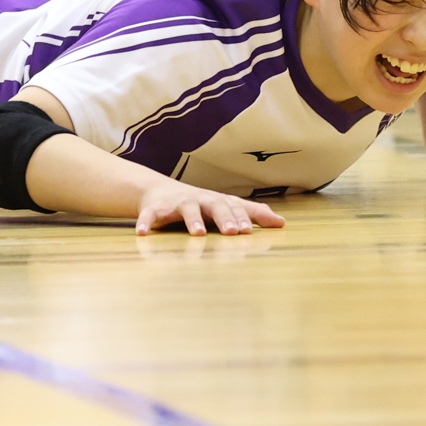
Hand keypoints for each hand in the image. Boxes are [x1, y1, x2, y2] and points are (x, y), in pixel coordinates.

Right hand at [135, 178, 284, 235]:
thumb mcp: (225, 206)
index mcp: (216, 201)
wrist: (158, 192)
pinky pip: (149, 216)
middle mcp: (199, 199)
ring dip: (192, 220)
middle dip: (223, 218)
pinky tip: (143, 233)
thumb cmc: (200, 203)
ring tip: (198, 234)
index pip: (233, 207)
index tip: (249, 231)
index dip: (241, 218)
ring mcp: (176, 204)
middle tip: (232, 232)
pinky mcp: (154, 210)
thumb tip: (282, 223)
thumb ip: (252, 214)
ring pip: (185, 209)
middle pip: (213, 205)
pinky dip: (145, 222)